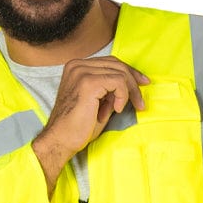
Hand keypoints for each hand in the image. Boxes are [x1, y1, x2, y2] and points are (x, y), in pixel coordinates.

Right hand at [32, 56, 148, 193]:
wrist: (61, 140)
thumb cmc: (77, 126)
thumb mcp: (97, 102)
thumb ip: (110, 90)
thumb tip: (130, 85)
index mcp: (76, 67)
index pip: (110, 62)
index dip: (129, 73)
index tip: (142, 84)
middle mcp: (77, 65)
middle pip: (117, 64)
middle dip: (134, 82)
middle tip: (141, 102)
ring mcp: (81, 72)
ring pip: (120, 72)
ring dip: (130, 92)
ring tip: (125, 109)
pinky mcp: (88, 83)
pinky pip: (118, 82)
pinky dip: (123, 96)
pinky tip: (116, 110)